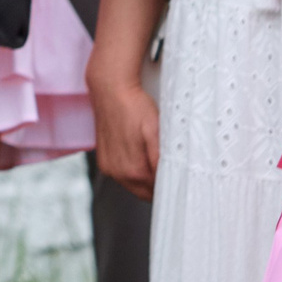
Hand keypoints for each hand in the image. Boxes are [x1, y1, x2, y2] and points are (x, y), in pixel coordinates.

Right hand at [91, 78, 160, 199]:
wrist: (110, 89)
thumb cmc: (134, 106)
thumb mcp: (155, 131)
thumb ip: (160, 159)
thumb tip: (169, 179)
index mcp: (132, 170)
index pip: (156, 192)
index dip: (168, 187)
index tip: (178, 179)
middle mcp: (117, 172)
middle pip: (144, 193)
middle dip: (156, 186)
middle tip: (170, 170)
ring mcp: (108, 167)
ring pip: (133, 185)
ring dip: (144, 179)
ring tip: (153, 159)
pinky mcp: (103, 160)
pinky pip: (122, 176)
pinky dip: (132, 171)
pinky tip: (139, 155)